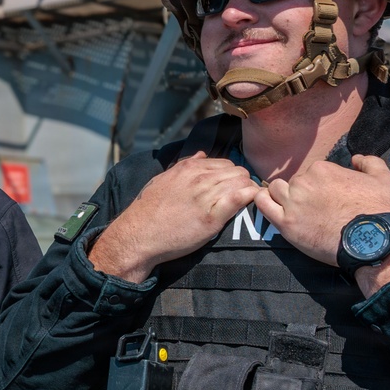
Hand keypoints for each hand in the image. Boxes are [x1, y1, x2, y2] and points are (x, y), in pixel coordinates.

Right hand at [90, 152, 260, 283]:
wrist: (139, 235)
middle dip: (243, 182)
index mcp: (188, 168)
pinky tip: (250, 204)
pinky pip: (239, 198)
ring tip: (247, 203)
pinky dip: (249, 198)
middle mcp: (198, 179)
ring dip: (248, 191)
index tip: (232, 187)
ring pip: (242, 182)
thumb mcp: (162, 180)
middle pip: (238, 171)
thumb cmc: (148, 210)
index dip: (232, 175)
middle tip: (241, 196)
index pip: (225, 163)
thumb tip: (201, 155)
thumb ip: (184, 166)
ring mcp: (206, 197)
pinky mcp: (211, 217)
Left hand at [254, 154, 389, 266]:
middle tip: (314, 209)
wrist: (372, 242)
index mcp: (322, 169)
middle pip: (294, 182)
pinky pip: (262, 204)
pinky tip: (269, 206)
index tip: (327, 199)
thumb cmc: (380, 211)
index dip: (320, 186)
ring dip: (282, 196)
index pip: (312, 173)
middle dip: (302, 193)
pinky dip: (262, 201)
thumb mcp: (384, 178)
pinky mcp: (286, 224)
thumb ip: (369, 162)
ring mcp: (293, 202)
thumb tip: (356, 158)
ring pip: (275, 190)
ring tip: (293, 209)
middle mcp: (304, 182)